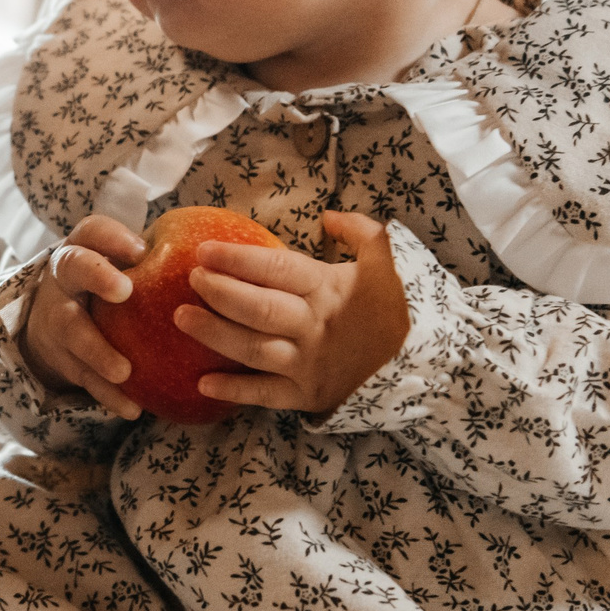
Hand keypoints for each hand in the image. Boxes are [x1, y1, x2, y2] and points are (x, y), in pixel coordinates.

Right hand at [19, 214, 146, 419]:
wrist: (51, 321)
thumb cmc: (107, 285)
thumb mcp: (121, 265)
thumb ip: (160, 259)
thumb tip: (231, 261)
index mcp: (86, 249)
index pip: (94, 231)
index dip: (114, 236)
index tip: (141, 249)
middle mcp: (66, 278)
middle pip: (73, 267)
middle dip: (97, 276)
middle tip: (124, 290)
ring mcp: (58, 318)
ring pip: (72, 330)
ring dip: (97, 351)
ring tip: (124, 371)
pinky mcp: (62, 357)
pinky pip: (83, 377)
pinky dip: (106, 394)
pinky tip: (132, 408)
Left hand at [176, 211, 407, 413]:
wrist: (429, 366)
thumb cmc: (400, 309)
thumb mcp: (388, 261)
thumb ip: (361, 232)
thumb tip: (328, 215)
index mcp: (329, 289)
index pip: (276, 270)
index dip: (238, 259)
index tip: (205, 250)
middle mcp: (314, 326)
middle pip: (258, 308)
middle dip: (220, 293)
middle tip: (191, 279)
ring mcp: (309, 364)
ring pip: (254, 349)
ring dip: (215, 335)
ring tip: (181, 319)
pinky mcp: (308, 395)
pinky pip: (267, 395)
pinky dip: (235, 391)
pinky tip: (203, 382)